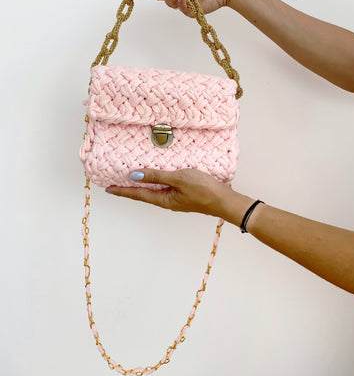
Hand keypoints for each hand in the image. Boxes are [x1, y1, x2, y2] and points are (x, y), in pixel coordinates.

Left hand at [106, 168, 253, 225]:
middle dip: (129, 188)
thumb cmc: (204, 190)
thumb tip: (134, 175)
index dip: (122, 190)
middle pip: (144, 193)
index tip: (108, 188)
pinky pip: (165, 187)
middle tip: (115, 182)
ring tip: (132, 177)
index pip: (137, 194)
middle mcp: (167, 200)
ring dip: (142, 184)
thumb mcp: (178, 179)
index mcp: (163, 199)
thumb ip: (157, 176)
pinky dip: (156, 181)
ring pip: (154, 190)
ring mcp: (176, 198)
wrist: (224, 200)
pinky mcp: (184, 194)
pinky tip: (157, 176)